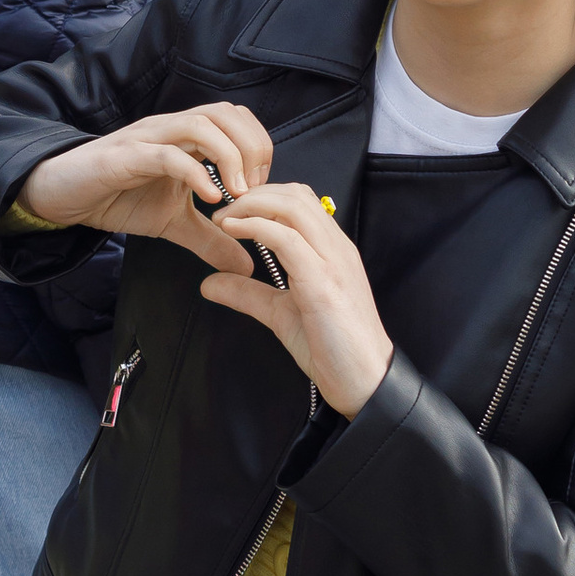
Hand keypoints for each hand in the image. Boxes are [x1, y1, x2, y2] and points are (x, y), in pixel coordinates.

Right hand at [16, 103, 273, 263]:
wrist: (62, 198)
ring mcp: (148, 139)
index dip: (258, 147)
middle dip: (252, 149)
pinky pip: (166, 154)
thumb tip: (247, 265)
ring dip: (230, 157)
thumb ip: (210, 239)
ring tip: (237, 194)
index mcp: (186, 137)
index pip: (237, 118)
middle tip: (255, 190)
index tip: (262, 188)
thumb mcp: (174, 223)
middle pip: (227, 113)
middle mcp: (170, 129)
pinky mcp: (125, 156)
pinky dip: (194, 173)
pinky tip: (209, 198)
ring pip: (201, 124)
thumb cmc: (117, 198)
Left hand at [198, 183, 393, 421]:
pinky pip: (287, 238)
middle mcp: (336, 248)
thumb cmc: (333, 349)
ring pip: (292, 206)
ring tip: (223, 218)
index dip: (262, 197)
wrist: (365, 382)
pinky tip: (231, 231)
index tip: (231, 212)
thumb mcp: (281, 314)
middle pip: (295, 194)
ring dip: (250, 205)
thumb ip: (248, 294)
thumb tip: (208, 283)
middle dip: (251, 194)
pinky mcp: (323, 282)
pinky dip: (255, 226)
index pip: (300, 201)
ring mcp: (332, 261)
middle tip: (220, 210)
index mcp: (331, 251)